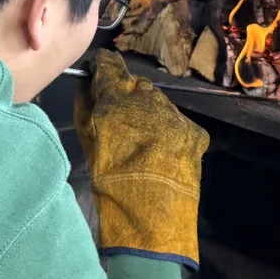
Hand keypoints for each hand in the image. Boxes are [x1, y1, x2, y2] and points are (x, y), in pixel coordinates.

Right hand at [74, 50, 209, 269]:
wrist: (151, 213)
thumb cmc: (109, 178)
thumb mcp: (87, 141)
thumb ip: (85, 106)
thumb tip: (88, 84)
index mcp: (119, 97)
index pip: (110, 65)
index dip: (102, 67)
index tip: (97, 71)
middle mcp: (150, 98)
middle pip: (136, 86)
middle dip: (127, 96)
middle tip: (119, 120)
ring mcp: (175, 114)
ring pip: (158, 104)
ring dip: (148, 114)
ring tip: (141, 143)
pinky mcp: (194, 131)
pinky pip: (176, 124)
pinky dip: (167, 133)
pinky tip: (160, 154)